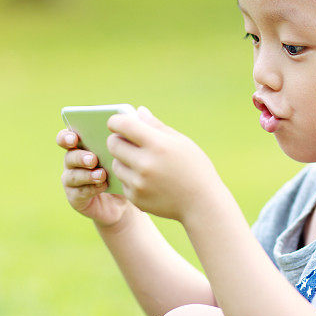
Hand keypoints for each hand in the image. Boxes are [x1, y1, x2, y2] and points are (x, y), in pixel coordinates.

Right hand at [57, 128, 133, 228]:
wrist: (129, 198)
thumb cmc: (127, 168)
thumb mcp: (130, 150)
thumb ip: (132, 131)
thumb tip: (139, 110)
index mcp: (82, 145)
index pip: (67, 136)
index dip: (67, 136)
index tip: (75, 137)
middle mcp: (73, 162)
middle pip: (69, 155)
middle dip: (79, 156)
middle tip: (93, 158)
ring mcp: (73, 181)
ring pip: (72, 175)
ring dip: (86, 174)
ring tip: (102, 174)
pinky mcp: (76, 198)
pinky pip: (78, 193)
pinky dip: (90, 188)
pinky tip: (103, 185)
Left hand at [106, 106, 223, 221]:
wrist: (202, 204)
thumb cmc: (195, 167)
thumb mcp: (181, 142)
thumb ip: (157, 126)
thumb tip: (138, 111)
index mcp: (158, 145)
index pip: (124, 125)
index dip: (116, 120)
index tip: (116, 122)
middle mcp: (145, 164)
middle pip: (113, 143)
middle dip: (118, 139)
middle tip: (126, 141)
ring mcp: (139, 183)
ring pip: (115, 163)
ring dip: (123, 160)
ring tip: (141, 162)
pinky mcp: (136, 198)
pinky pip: (123, 182)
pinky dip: (131, 178)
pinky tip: (147, 179)